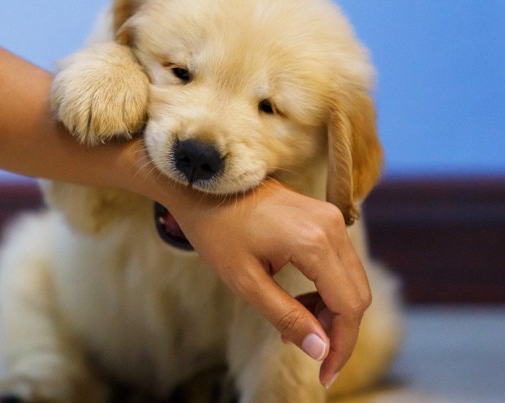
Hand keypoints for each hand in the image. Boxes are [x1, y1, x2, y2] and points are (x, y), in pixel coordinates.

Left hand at [166, 179, 371, 387]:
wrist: (205, 187)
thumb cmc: (217, 232)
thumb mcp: (245, 282)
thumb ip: (286, 316)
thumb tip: (320, 351)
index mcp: (314, 242)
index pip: (348, 306)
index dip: (341, 346)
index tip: (326, 374)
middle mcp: (331, 225)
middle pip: (357, 293)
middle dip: (337, 330)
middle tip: (305, 348)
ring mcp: (329, 216)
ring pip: (350, 279)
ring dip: (330, 309)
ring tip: (294, 325)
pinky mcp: (323, 215)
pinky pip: (338, 260)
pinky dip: (326, 287)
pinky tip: (299, 301)